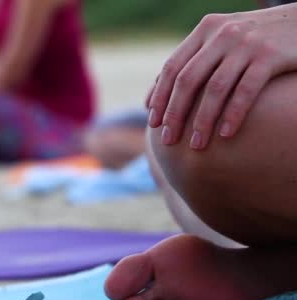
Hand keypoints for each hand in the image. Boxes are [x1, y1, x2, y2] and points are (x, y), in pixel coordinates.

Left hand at [147, 4, 296, 149]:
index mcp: (205, 30)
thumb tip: (155, 94)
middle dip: (175, 113)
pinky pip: (246, 90)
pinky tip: (225, 135)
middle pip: (188, 80)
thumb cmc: (256, 40)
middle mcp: (222, 34)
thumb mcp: (223, 40)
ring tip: (196, 145)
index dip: (160, 95)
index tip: (153, 121)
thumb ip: (194, 61)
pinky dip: (233, 114)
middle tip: (168, 140)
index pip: (172, 66)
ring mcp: (246, 44)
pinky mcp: (271, 56)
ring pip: (215, 88)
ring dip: (202, 120)